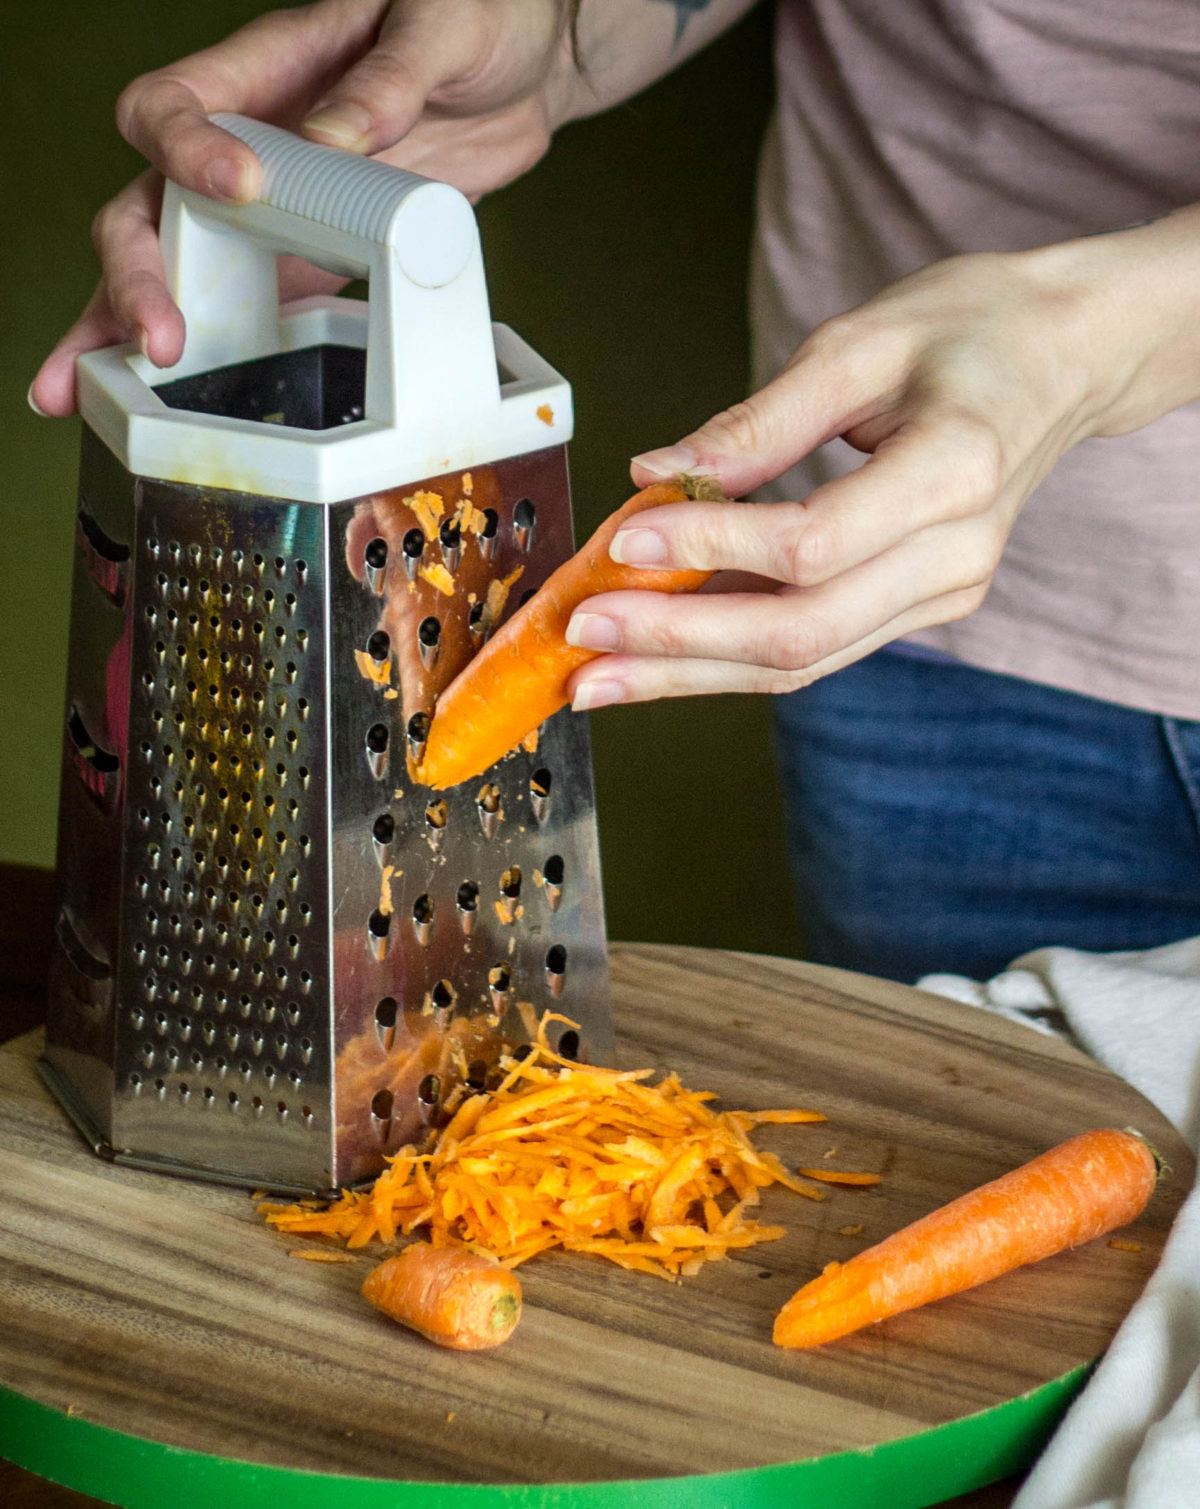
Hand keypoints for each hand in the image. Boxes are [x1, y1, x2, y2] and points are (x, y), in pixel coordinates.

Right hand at [31, 0, 573, 415]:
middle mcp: (244, 144)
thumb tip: (332, 142)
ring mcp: (266, 211)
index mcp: (262, 72)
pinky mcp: (306, 260)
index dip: (188, 148)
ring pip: (173, 269)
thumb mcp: (439, 25)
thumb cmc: (471, 17)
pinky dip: (202, 359)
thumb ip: (387, 82)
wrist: (519, 68)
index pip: (178, 105)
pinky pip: (242, 309)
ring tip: (86, 393)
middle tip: (158, 336)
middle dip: (140, 273)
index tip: (238, 190)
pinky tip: (152, 403)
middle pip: (150, 205)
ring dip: (124, 327)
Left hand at [565, 210, 1199, 708]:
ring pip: (802, 661)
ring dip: (689, 672)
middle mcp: (956, 556)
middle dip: (679, 642)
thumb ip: (757, 422)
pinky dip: (729, 657)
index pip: (813, 544)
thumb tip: (657, 475)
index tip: (625, 539)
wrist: (1066, 358)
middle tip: (582, 638)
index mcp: (955, 473)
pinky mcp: (917, 608)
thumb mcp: (860, 342)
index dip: (711, 550)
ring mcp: (942, 594)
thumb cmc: (973, 330)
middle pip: (801, 631)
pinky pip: (815, 650)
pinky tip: (659, 657)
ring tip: (596, 676)